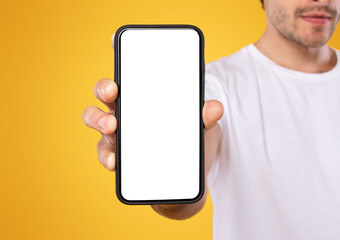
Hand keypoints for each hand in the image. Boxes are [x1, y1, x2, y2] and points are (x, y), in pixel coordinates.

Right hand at [82, 32, 223, 171]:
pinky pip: (107, 155)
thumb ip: (205, 115)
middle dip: (104, 88)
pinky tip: (114, 161)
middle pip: (104, 93)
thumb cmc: (189, 134)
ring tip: (112, 126)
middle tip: (113, 92)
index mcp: (142, 95)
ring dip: (99, 121)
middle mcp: (126, 110)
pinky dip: (107, 157)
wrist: (190, 168)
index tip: (115, 41)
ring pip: (97, 122)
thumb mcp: (199, 123)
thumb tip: (215, 107)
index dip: (120, 54)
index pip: (128, 72)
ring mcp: (120, 133)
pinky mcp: (121, 157)